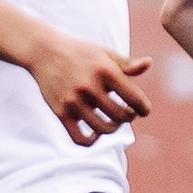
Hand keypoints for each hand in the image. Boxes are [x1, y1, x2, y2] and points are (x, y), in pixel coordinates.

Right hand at [25, 32, 152, 146]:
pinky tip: (95, 132)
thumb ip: (127, 63)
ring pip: (103, 129)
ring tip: (113, 120)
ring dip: (113, 128)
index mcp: (105, 71)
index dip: (144, 108)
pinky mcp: (61, 112)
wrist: (44, 51)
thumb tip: (148, 64)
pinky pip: (80, 138)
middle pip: (120, 116)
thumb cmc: (80, 52)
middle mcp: (89, 86)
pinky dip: (92, 141)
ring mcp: (74, 101)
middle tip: (127, 112)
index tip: (143, 110)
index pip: (134, 98)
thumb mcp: (104, 53)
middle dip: (129, 117)